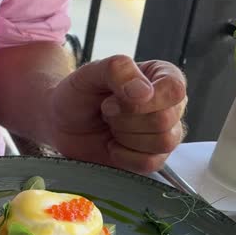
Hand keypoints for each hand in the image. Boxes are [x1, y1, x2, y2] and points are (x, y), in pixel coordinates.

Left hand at [48, 55, 186, 173]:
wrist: (61, 123)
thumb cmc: (78, 94)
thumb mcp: (90, 73)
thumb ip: (118, 70)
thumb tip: (145, 93)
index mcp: (162, 76)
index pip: (174, 90)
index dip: (143, 100)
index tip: (111, 101)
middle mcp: (170, 104)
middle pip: (165, 120)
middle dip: (124, 119)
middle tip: (105, 112)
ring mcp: (165, 133)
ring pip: (163, 143)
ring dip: (125, 136)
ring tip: (110, 126)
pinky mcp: (153, 158)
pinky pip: (150, 164)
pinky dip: (124, 156)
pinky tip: (112, 145)